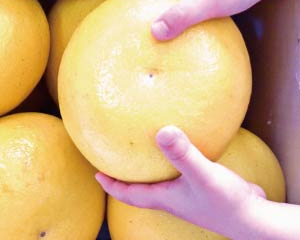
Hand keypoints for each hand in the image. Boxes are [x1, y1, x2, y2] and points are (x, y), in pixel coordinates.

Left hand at [96, 126, 265, 237]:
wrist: (255, 219)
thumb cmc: (226, 203)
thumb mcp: (202, 174)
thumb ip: (182, 154)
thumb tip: (161, 131)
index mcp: (163, 198)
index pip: (128, 194)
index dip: (110, 185)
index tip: (96, 174)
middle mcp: (171, 198)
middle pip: (140, 189)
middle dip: (125, 177)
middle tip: (113, 161)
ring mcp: (187, 195)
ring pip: (159, 183)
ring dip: (148, 171)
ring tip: (141, 153)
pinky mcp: (202, 189)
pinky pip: (179, 175)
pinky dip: (171, 164)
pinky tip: (179, 150)